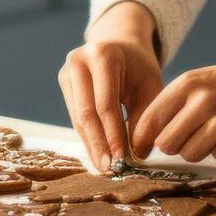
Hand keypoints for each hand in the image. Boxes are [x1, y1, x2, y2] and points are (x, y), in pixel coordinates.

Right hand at [58, 1, 163, 171]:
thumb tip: (138, 154)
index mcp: (102, 54)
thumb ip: (145, 118)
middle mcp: (78, 60)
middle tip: (110, 170)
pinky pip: (75, 116)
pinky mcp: (63, 84)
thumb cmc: (139, 67)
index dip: (113, 135)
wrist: (121, 45)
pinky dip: (88, 137)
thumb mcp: (151, 86)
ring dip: (92, 145)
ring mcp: (66, 72)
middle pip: (85, 113)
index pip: (106, 104)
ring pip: (77, 118)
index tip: (122, 160)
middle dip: (98, 144)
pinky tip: (98, 154)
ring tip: (105, 167)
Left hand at [131, 50, 215, 162]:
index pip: (150, 118)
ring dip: (199, 149)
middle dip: (174, 146)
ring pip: (188, 154)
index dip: (142, 138)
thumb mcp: (209, 79)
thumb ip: (179, 102)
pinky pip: (215, 158)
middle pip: (166, 143)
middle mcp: (201, 102)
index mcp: (190, 83)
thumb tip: (149, 135)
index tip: (141, 149)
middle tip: (191, 137)